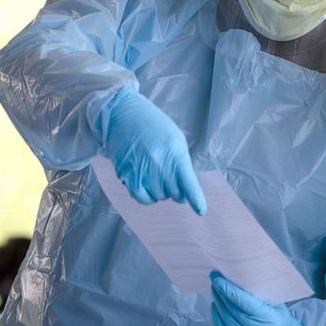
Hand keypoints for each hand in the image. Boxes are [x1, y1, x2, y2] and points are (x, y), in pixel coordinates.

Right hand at [102, 89, 206, 213]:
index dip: (195, 198)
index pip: (188, 182)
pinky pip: (142, 198)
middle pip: (175, 192)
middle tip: (172, 179)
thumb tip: (185, 188)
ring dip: (162, 191)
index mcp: (175, 153)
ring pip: (160, 196)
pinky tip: (148, 187)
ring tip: (157, 175)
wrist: (125, 115)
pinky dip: (148, 197)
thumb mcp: (175, 140)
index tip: (201, 210)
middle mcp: (159, 164)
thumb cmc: (154, 126)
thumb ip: (182, 163)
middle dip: (178, 190)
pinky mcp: (128, 175)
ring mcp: (143, 171)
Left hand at [210, 272, 301, 325]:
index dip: (230, 290)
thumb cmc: (279, 321)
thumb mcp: (277, 305)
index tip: (219, 278)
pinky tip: (216, 307)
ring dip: (218, 304)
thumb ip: (260, 294)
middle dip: (222, 294)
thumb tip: (240, 278)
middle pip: (233, 312)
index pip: (245, 303)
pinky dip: (217, 318)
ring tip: (215, 290)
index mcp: (270, 321)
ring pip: (225, 322)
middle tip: (215, 280)